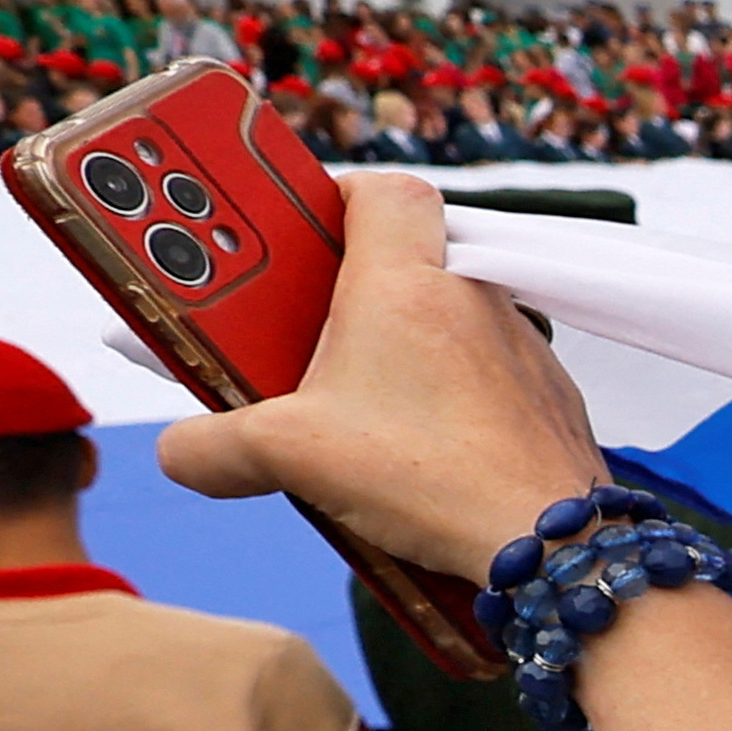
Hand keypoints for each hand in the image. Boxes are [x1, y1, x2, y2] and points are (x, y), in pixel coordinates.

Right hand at [152, 174, 594, 581]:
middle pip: (408, 261)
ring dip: (400, 352)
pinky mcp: (546, 397)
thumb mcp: (290, 456)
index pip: (382, 187)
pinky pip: (486, 376)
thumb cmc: (427, 476)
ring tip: (351, 407)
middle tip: (302, 336)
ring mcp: (521, 347)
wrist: (550, 543)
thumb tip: (182, 454)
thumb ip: (213, 446)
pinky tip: (417, 449)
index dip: (338, 196)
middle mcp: (473, 297)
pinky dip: (449, 398)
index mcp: (406, 280)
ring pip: (448, 322)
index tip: (300, 234)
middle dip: (349, 296)